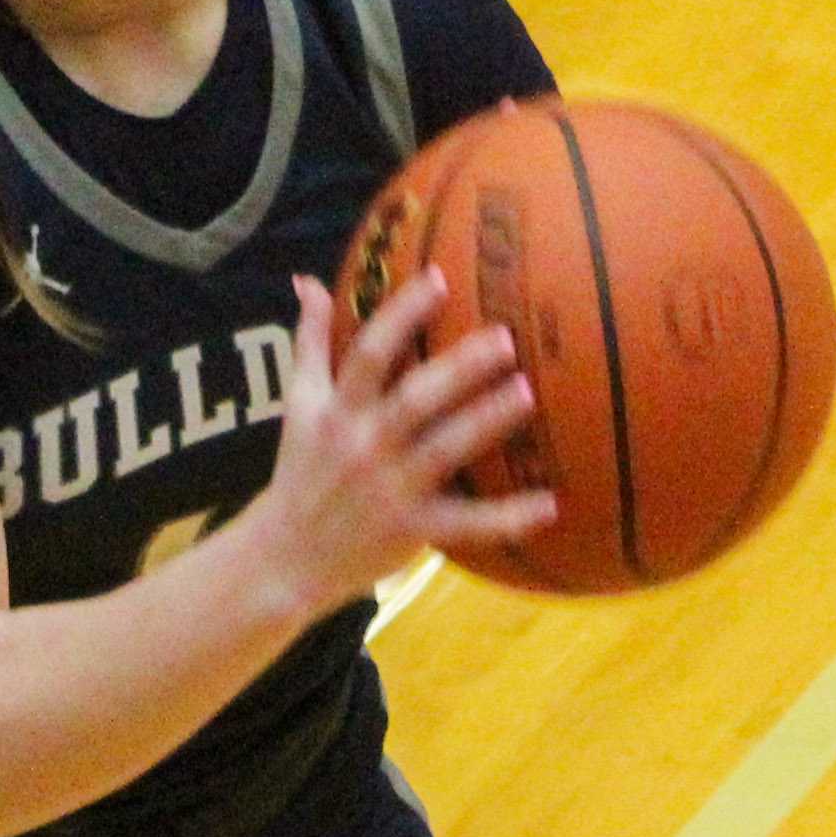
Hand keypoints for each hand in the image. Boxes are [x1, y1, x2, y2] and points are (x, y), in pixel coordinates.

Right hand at [243, 270, 552, 608]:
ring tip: (528, 393)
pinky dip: (508, 517)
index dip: (402, 315)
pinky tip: (551, 503)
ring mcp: (390, 490)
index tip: (439, 278)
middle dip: (458, 368)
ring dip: (485, 421)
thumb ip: (310, 343)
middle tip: (506, 337)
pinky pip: (467, 524)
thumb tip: (311, 282)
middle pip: (413, 400)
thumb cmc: (300, 471)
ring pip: (443, 451)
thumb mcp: (297, 406)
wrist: (284, 558)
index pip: (369, 354)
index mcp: (337, 411)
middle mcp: (363, 445)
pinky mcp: (413, 531)